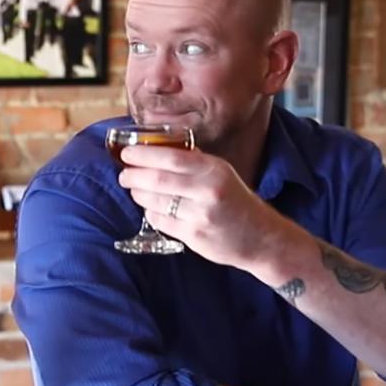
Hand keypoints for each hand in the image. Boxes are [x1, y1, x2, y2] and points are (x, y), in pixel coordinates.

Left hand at [117, 144, 294, 272]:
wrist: (261, 237)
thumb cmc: (236, 201)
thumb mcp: (222, 173)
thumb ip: (194, 161)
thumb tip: (158, 149)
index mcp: (214, 169)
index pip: (171, 157)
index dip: (144, 154)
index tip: (127, 153)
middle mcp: (208, 190)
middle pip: (158, 180)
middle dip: (134, 176)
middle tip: (124, 175)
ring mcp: (200, 215)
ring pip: (156, 202)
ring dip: (139, 195)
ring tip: (135, 190)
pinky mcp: (194, 236)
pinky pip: (161, 221)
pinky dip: (151, 213)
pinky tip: (152, 209)